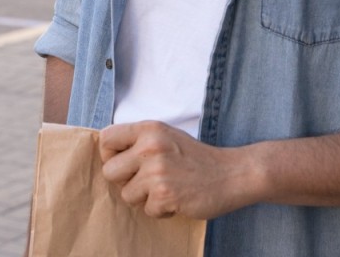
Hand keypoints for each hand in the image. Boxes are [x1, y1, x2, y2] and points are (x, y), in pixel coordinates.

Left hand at [99, 121, 255, 219]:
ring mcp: (157, 171)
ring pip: (126, 194)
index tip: (124, 163)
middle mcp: (150, 147)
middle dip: (124, 181)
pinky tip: (177, 198)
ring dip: (144, 198)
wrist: (233, 173)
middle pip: (109, 171)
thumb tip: (107, 156)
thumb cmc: (196, 157)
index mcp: (148, 129)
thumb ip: (138, 141)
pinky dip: (161, 209)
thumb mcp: (166, 136)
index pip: (106, 138)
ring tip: (165, 188)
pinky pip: (146, 210)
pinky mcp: (166, 194)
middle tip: (146, 180)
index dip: (110, 154)